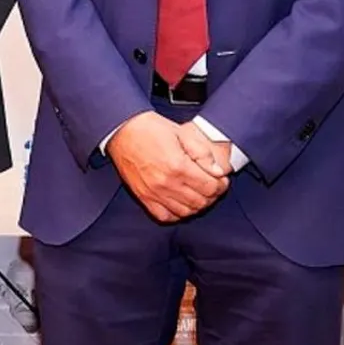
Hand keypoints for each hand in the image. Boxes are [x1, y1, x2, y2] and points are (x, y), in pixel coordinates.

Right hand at [105, 113, 227, 222]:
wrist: (122, 130)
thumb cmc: (150, 128)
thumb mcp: (181, 133)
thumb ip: (202, 153)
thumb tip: (217, 171)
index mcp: (178, 166)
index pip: (210, 187)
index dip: (221, 185)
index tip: (221, 180)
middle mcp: (166, 183)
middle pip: (200, 202)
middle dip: (212, 195)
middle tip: (212, 186)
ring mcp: (153, 193)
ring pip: (185, 212)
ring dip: (197, 205)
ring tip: (198, 194)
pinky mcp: (143, 197)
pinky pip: (165, 216)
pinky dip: (177, 213)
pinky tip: (181, 203)